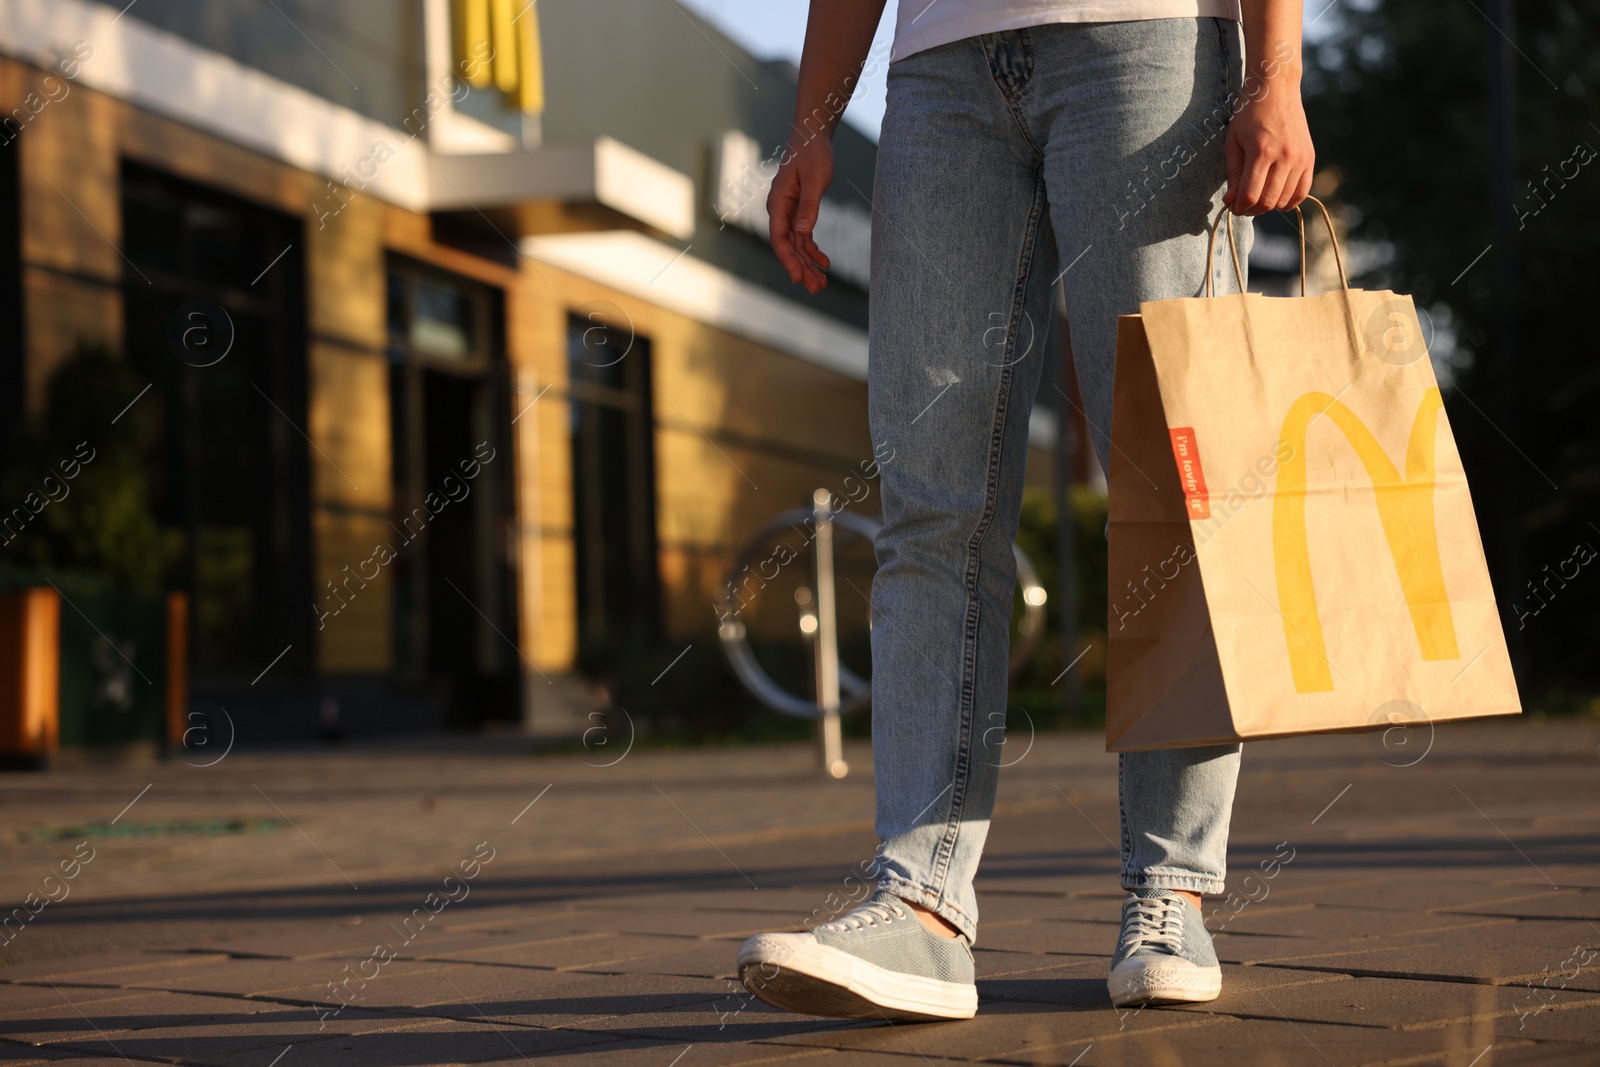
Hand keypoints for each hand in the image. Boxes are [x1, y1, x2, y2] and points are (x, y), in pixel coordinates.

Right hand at [768, 137, 833, 293]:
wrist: (812, 135)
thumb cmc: (813, 154)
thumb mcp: (814, 179)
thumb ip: (809, 206)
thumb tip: (803, 232)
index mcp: (777, 203)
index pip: (780, 239)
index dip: (788, 260)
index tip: (798, 278)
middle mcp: (779, 210)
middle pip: (788, 247)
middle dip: (801, 268)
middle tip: (816, 288)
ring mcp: (788, 212)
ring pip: (796, 245)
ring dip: (808, 264)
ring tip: (821, 283)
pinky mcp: (798, 210)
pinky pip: (803, 236)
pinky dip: (813, 250)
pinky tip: (824, 263)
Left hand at [1223, 89, 1314, 215]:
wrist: (1276, 89)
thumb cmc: (1248, 114)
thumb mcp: (1233, 141)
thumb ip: (1233, 173)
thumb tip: (1231, 201)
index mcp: (1261, 151)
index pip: (1250, 195)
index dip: (1238, 207)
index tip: (1231, 206)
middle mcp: (1284, 156)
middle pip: (1268, 201)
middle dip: (1251, 209)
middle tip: (1242, 204)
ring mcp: (1300, 158)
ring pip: (1284, 200)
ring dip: (1268, 206)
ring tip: (1257, 197)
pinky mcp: (1310, 158)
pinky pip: (1302, 192)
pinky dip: (1288, 200)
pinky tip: (1276, 195)